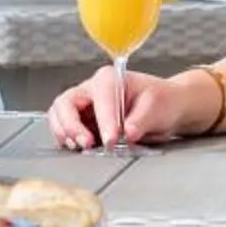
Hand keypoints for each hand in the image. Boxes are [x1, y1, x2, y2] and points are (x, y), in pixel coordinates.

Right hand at [46, 65, 202, 151]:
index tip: (111, 139)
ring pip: (59, 114)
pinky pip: (64, 127)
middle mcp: (92, 90)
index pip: (100, 97)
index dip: (104, 119)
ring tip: (79, 146)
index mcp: (110, 79)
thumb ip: (142, 119)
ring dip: (65, 132)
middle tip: (87, 143)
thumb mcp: (157, 107)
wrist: (167, 108)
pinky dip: (66, 138)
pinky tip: (76, 147)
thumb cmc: (162, 101)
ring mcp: (85, 106)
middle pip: (67, 103)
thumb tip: (128, 132)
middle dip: (72, 125)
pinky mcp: (83, 122)